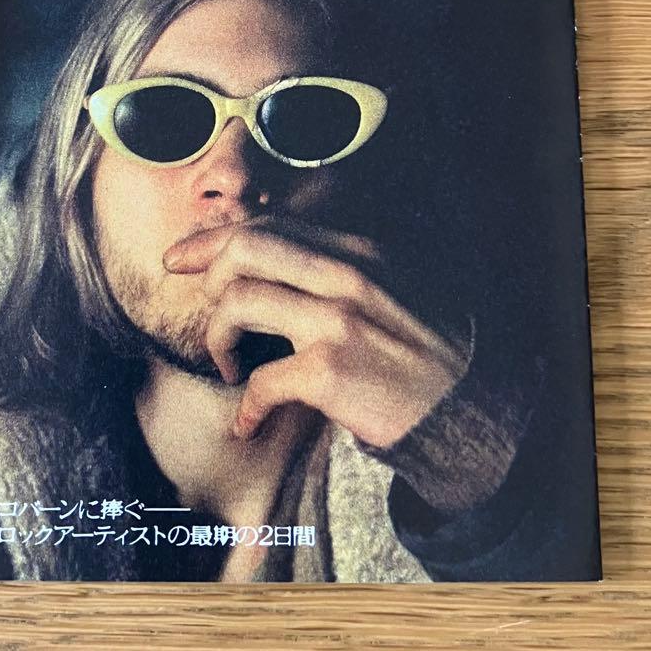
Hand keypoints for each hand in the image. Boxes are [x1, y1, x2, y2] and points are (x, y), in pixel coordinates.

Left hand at [163, 220, 469, 449]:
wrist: (471, 409)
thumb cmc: (425, 352)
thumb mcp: (391, 286)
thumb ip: (337, 267)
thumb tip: (268, 265)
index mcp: (356, 249)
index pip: (267, 226)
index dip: (212, 239)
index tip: (180, 257)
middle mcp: (345, 273)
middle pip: (244, 247)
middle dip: (205, 273)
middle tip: (201, 305)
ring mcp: (337, 319)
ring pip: (237, 302)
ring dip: (217, 339)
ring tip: (230, 366)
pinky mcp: (331, 370)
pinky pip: (258, 381)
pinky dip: (244, 407)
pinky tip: (247, 423)